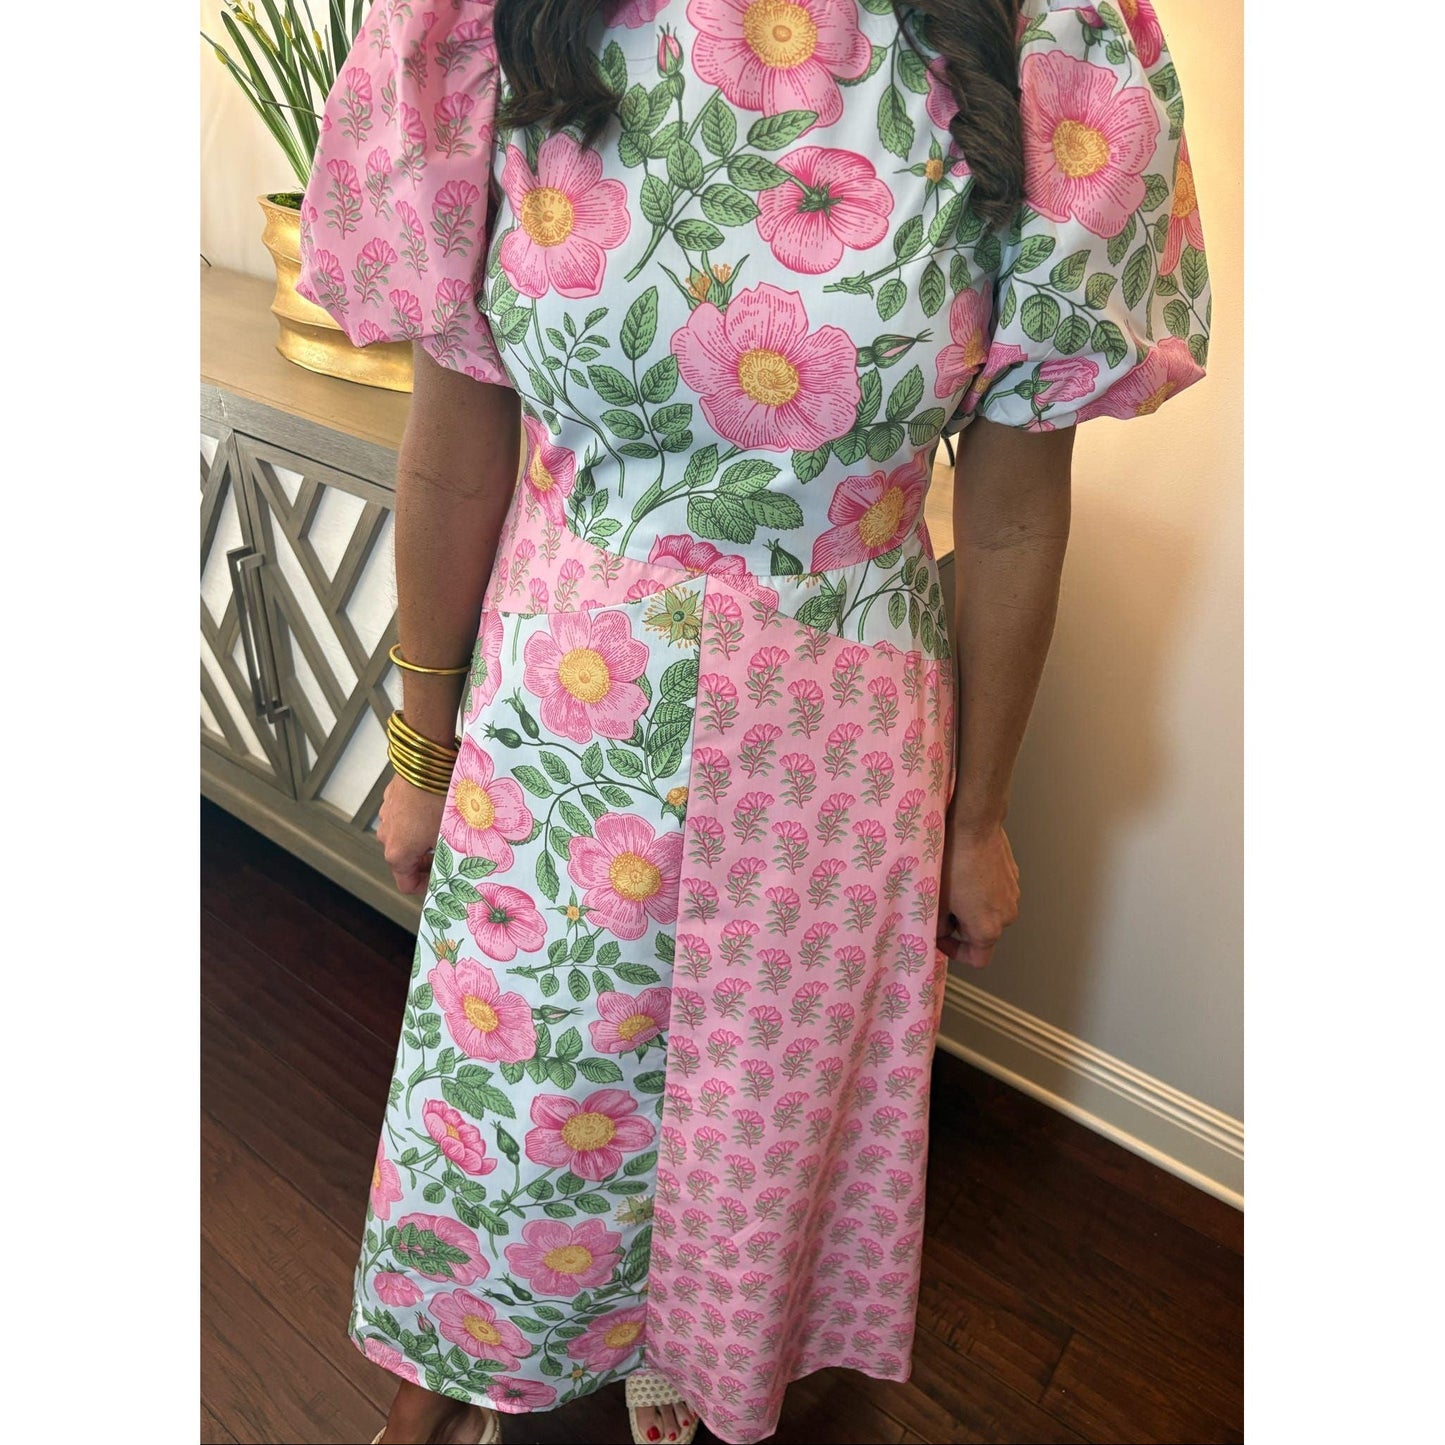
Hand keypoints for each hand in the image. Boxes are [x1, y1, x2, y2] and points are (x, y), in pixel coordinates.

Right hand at [377, 774, 447, 893]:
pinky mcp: (391, 798)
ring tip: (445, 827)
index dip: (427, 886)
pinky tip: (436, 808)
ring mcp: (386, 815)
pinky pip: (404, 816)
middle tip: (449, 853)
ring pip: (405, 836)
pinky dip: (417, 819)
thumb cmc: (440, 801)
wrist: (427, 762)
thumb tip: (463, 867)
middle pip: (406, 861)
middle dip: (427, 860)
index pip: (407, 885)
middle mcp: (387, 836)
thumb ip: (450, 856)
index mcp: (398, 853)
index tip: (442, 879)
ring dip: (421, 838)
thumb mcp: (451, 835)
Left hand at [936, 816, 1019, 968]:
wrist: (974, 825)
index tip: (940, 936)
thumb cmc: (954, 862)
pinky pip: (994, 892)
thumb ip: (937, 926)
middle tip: (941, 906)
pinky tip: (964, 872)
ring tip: (952, 886)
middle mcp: (1007, 915)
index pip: (977, 960)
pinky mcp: (1012, 876)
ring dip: (971, 906)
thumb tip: (940, 930)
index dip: (954, 952)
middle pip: (982, 934)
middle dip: (960, 925)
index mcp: (988, 928)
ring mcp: (1013, 894)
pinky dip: (980, 890)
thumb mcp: (934, 901)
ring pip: (988, 911)